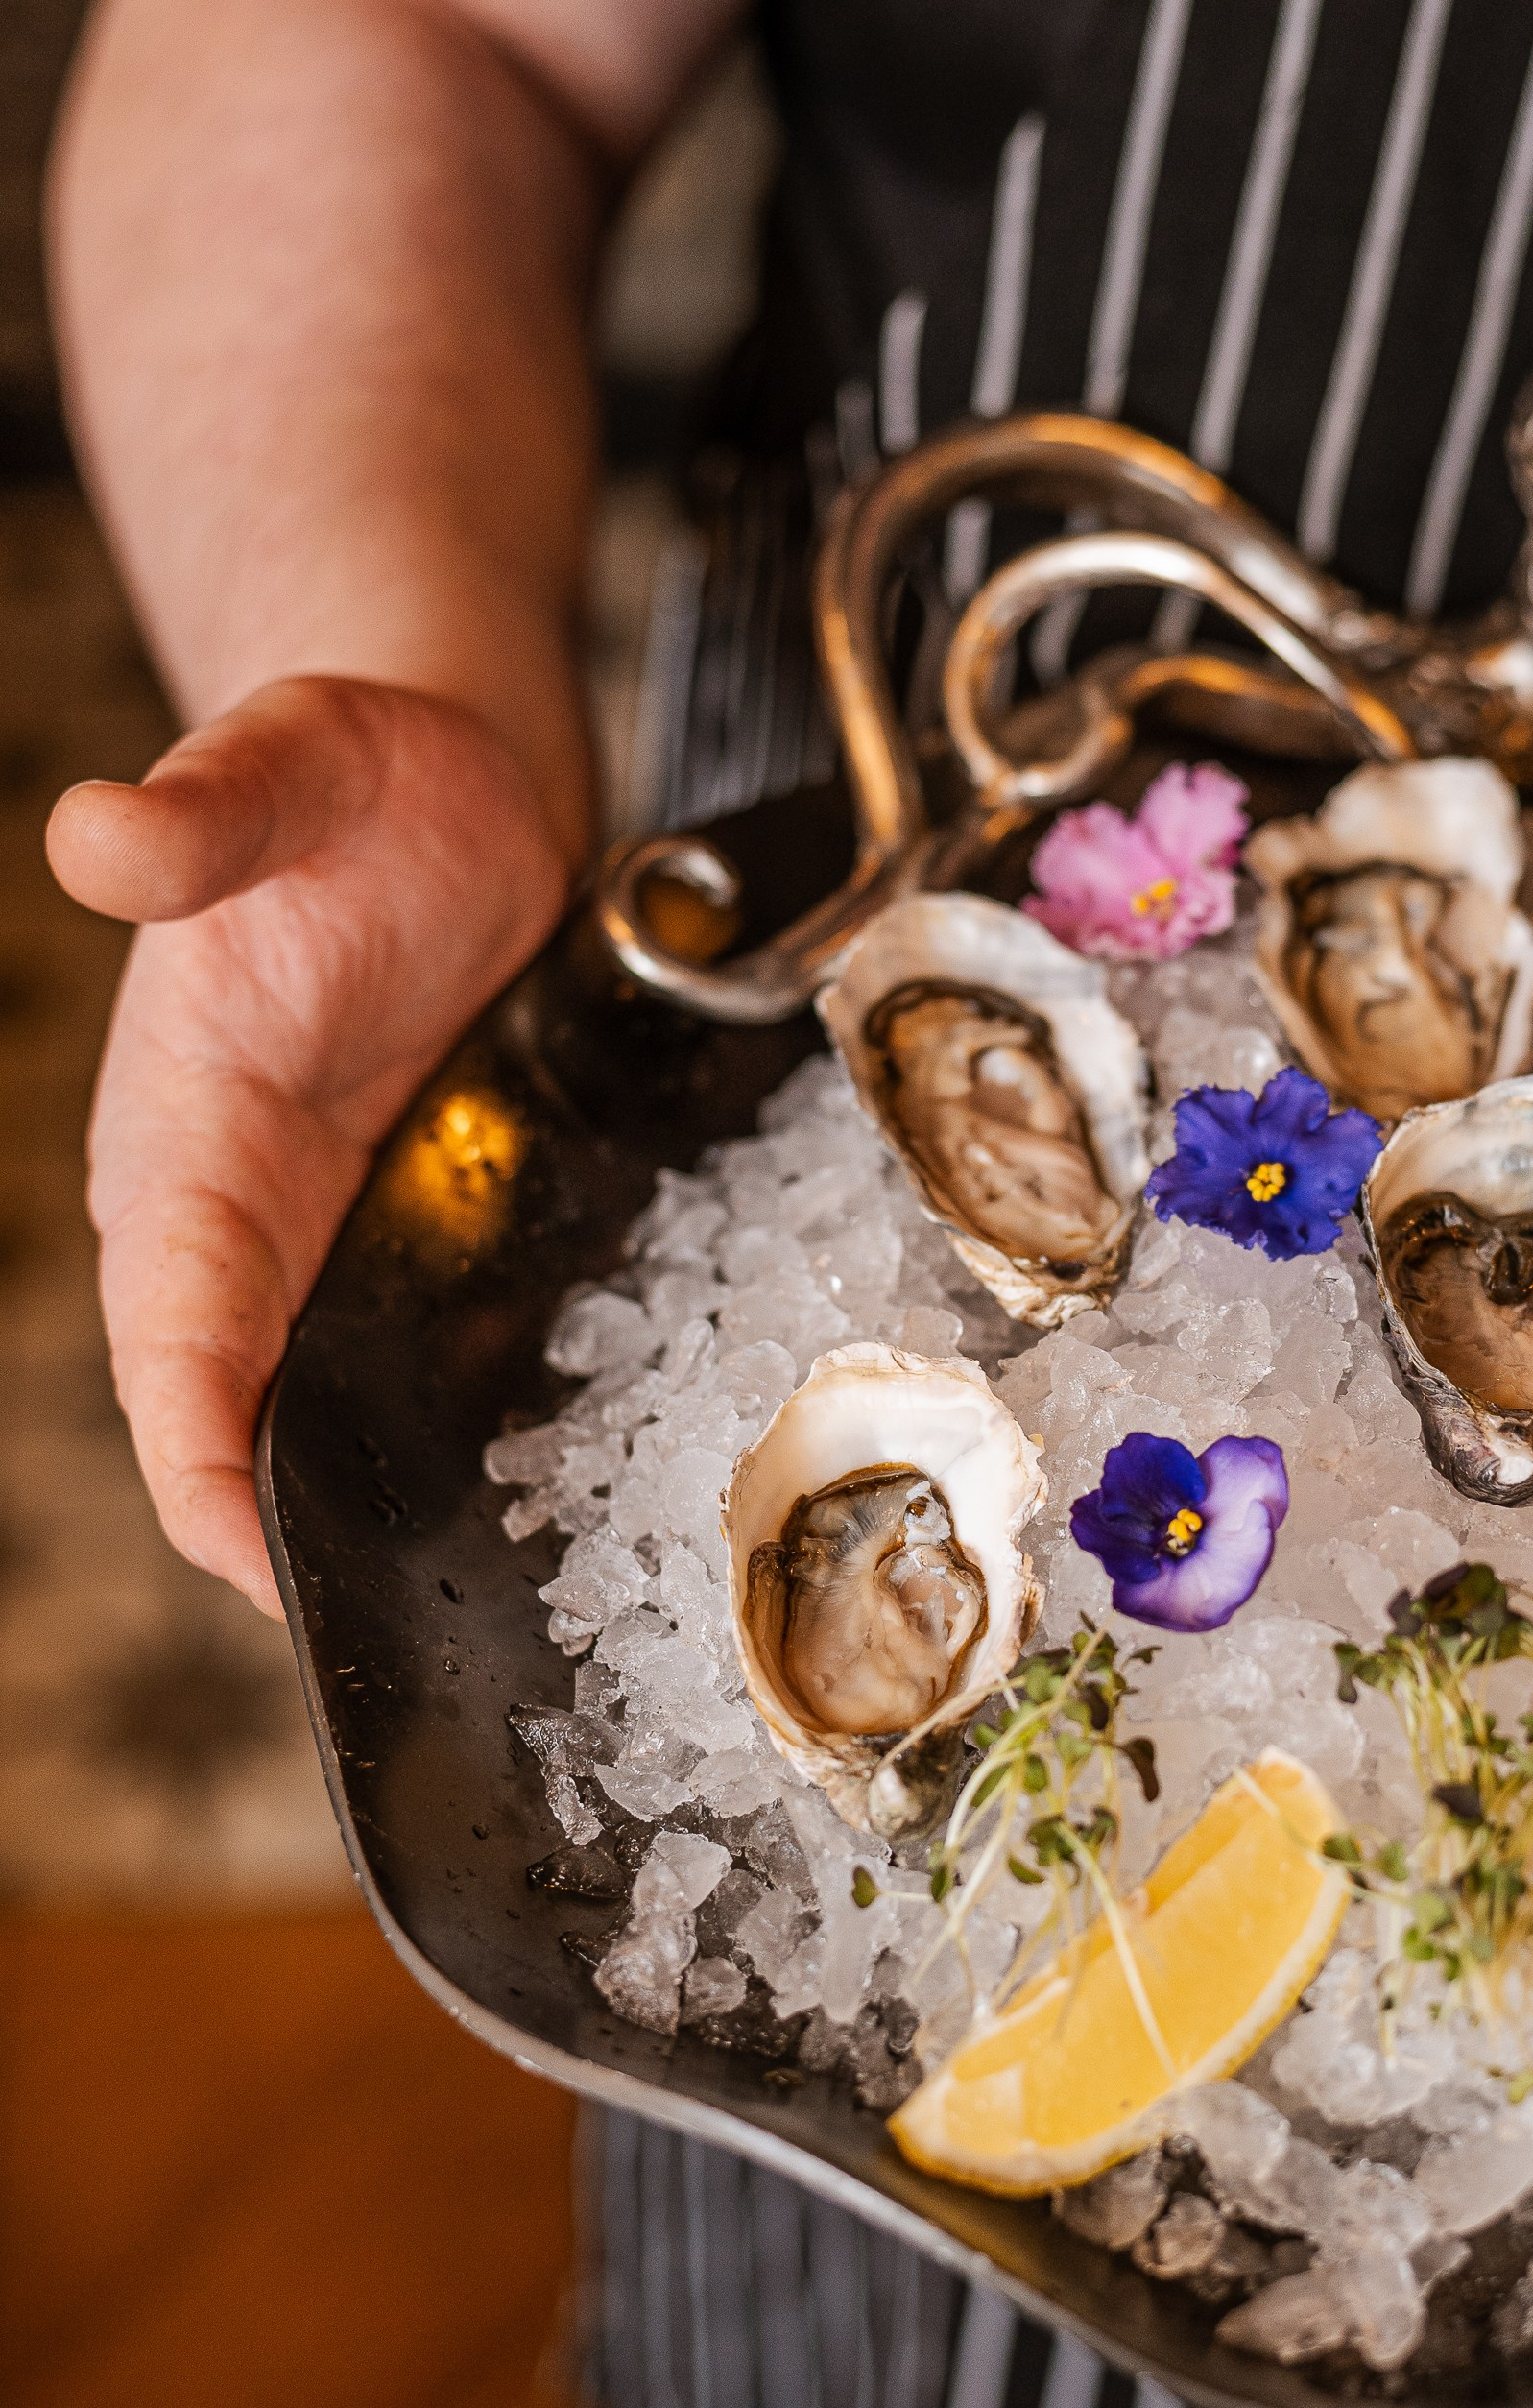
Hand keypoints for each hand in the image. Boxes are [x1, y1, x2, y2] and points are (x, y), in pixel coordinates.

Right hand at [47, 675, 572, 1613]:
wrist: (451, 767)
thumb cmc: (351, 774)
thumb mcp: (284, 770)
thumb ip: (205, 816)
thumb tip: (100, 833)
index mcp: (184, 1143)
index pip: (170, 1339)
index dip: (199, 1463)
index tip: (258, 1575)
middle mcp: (252, 1213)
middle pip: (255, 1409)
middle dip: (303, 1526)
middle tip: (413, 1640)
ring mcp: (344, 1227)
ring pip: (347, 1396)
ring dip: (395, 1490)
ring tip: (499, 1601)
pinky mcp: (432, 1217)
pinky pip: (434, 1344)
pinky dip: (472, 1417)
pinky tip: (557, 1479)